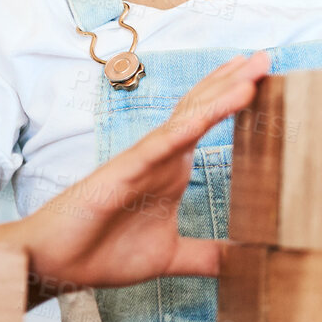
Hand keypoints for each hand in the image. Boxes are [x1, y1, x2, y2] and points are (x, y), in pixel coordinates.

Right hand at [0, 50, 270, 307]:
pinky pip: (156, 146)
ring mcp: (141, 161)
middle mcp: (160, 156)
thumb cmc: (102, 252)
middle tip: (265, 56)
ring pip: (186, 119)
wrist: (55, 265)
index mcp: (172, 168)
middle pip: (201, 109)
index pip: (208, 123)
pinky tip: (207, 114)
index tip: (266, 78)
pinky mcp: (121, 173)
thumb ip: (206, 255)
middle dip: (234, 82)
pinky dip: (183, 129)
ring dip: (218, 94)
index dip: (234, 99)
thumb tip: (245, 262)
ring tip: (249, 71)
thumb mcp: (169, 255)